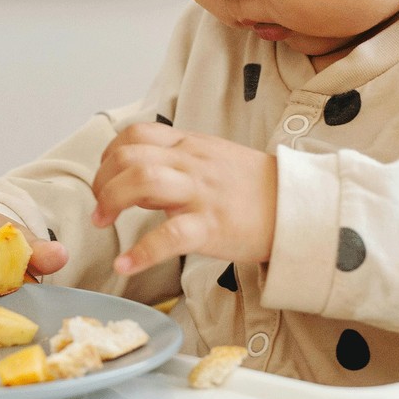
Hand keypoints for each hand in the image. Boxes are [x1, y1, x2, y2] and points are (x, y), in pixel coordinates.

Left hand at [92, 123, 277, 276]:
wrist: (298, 207)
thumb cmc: (253, 187)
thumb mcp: (212, 159)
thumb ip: (176, 162)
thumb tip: (138, 178)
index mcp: (190, 145)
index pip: (136, 134)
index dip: (110, 154)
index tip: (105, 178)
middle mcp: (191, 163)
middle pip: (130, 155)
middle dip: (102, 180)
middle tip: (100, 206)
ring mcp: (201, 193)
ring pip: (142, 180)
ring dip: (111, 201)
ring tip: (103, 223)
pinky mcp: (211, 226)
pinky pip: (169, 236)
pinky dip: (140, 253)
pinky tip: (124, 265)